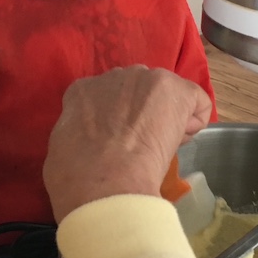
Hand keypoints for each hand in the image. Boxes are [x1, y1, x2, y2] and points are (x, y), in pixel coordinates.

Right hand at [44, 66, 212, 223]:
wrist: (103, 181)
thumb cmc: (74, 175)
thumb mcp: (62, 150)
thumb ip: (76, 136)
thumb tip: (86, 146)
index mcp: (82, 91)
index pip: (104, 99)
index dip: (114, 122)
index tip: (116, 144)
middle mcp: (113, 76)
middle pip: (137, 91)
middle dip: (142, 114)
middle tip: (138, 147)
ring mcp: (145, 78)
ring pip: (166, 95)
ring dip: (166, 118)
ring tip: (159, 148)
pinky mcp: (174, 88)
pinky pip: (195, 101)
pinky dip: (193, 122)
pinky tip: (179, 143)